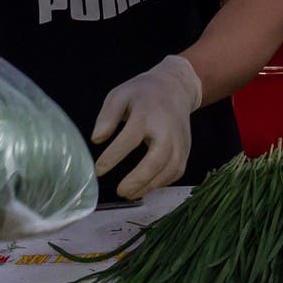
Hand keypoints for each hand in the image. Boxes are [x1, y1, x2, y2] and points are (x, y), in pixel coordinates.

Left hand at [91, 54, 201, 199]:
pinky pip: (176, 172)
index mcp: (147, 114)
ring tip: (129, 193)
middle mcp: (167, 129)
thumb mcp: (120, 95)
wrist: (176, 88)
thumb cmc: (143, 93)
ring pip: (169, 169)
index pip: (130, 138)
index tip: (98, 170)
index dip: (113, 157)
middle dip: (138, 178)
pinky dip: (161, 183)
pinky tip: (146, 186)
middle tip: (120, 191)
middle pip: (157, 159)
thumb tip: (96, 139)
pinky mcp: (186, 150)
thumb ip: (107, 117)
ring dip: (150, 185)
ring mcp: (180, 141)